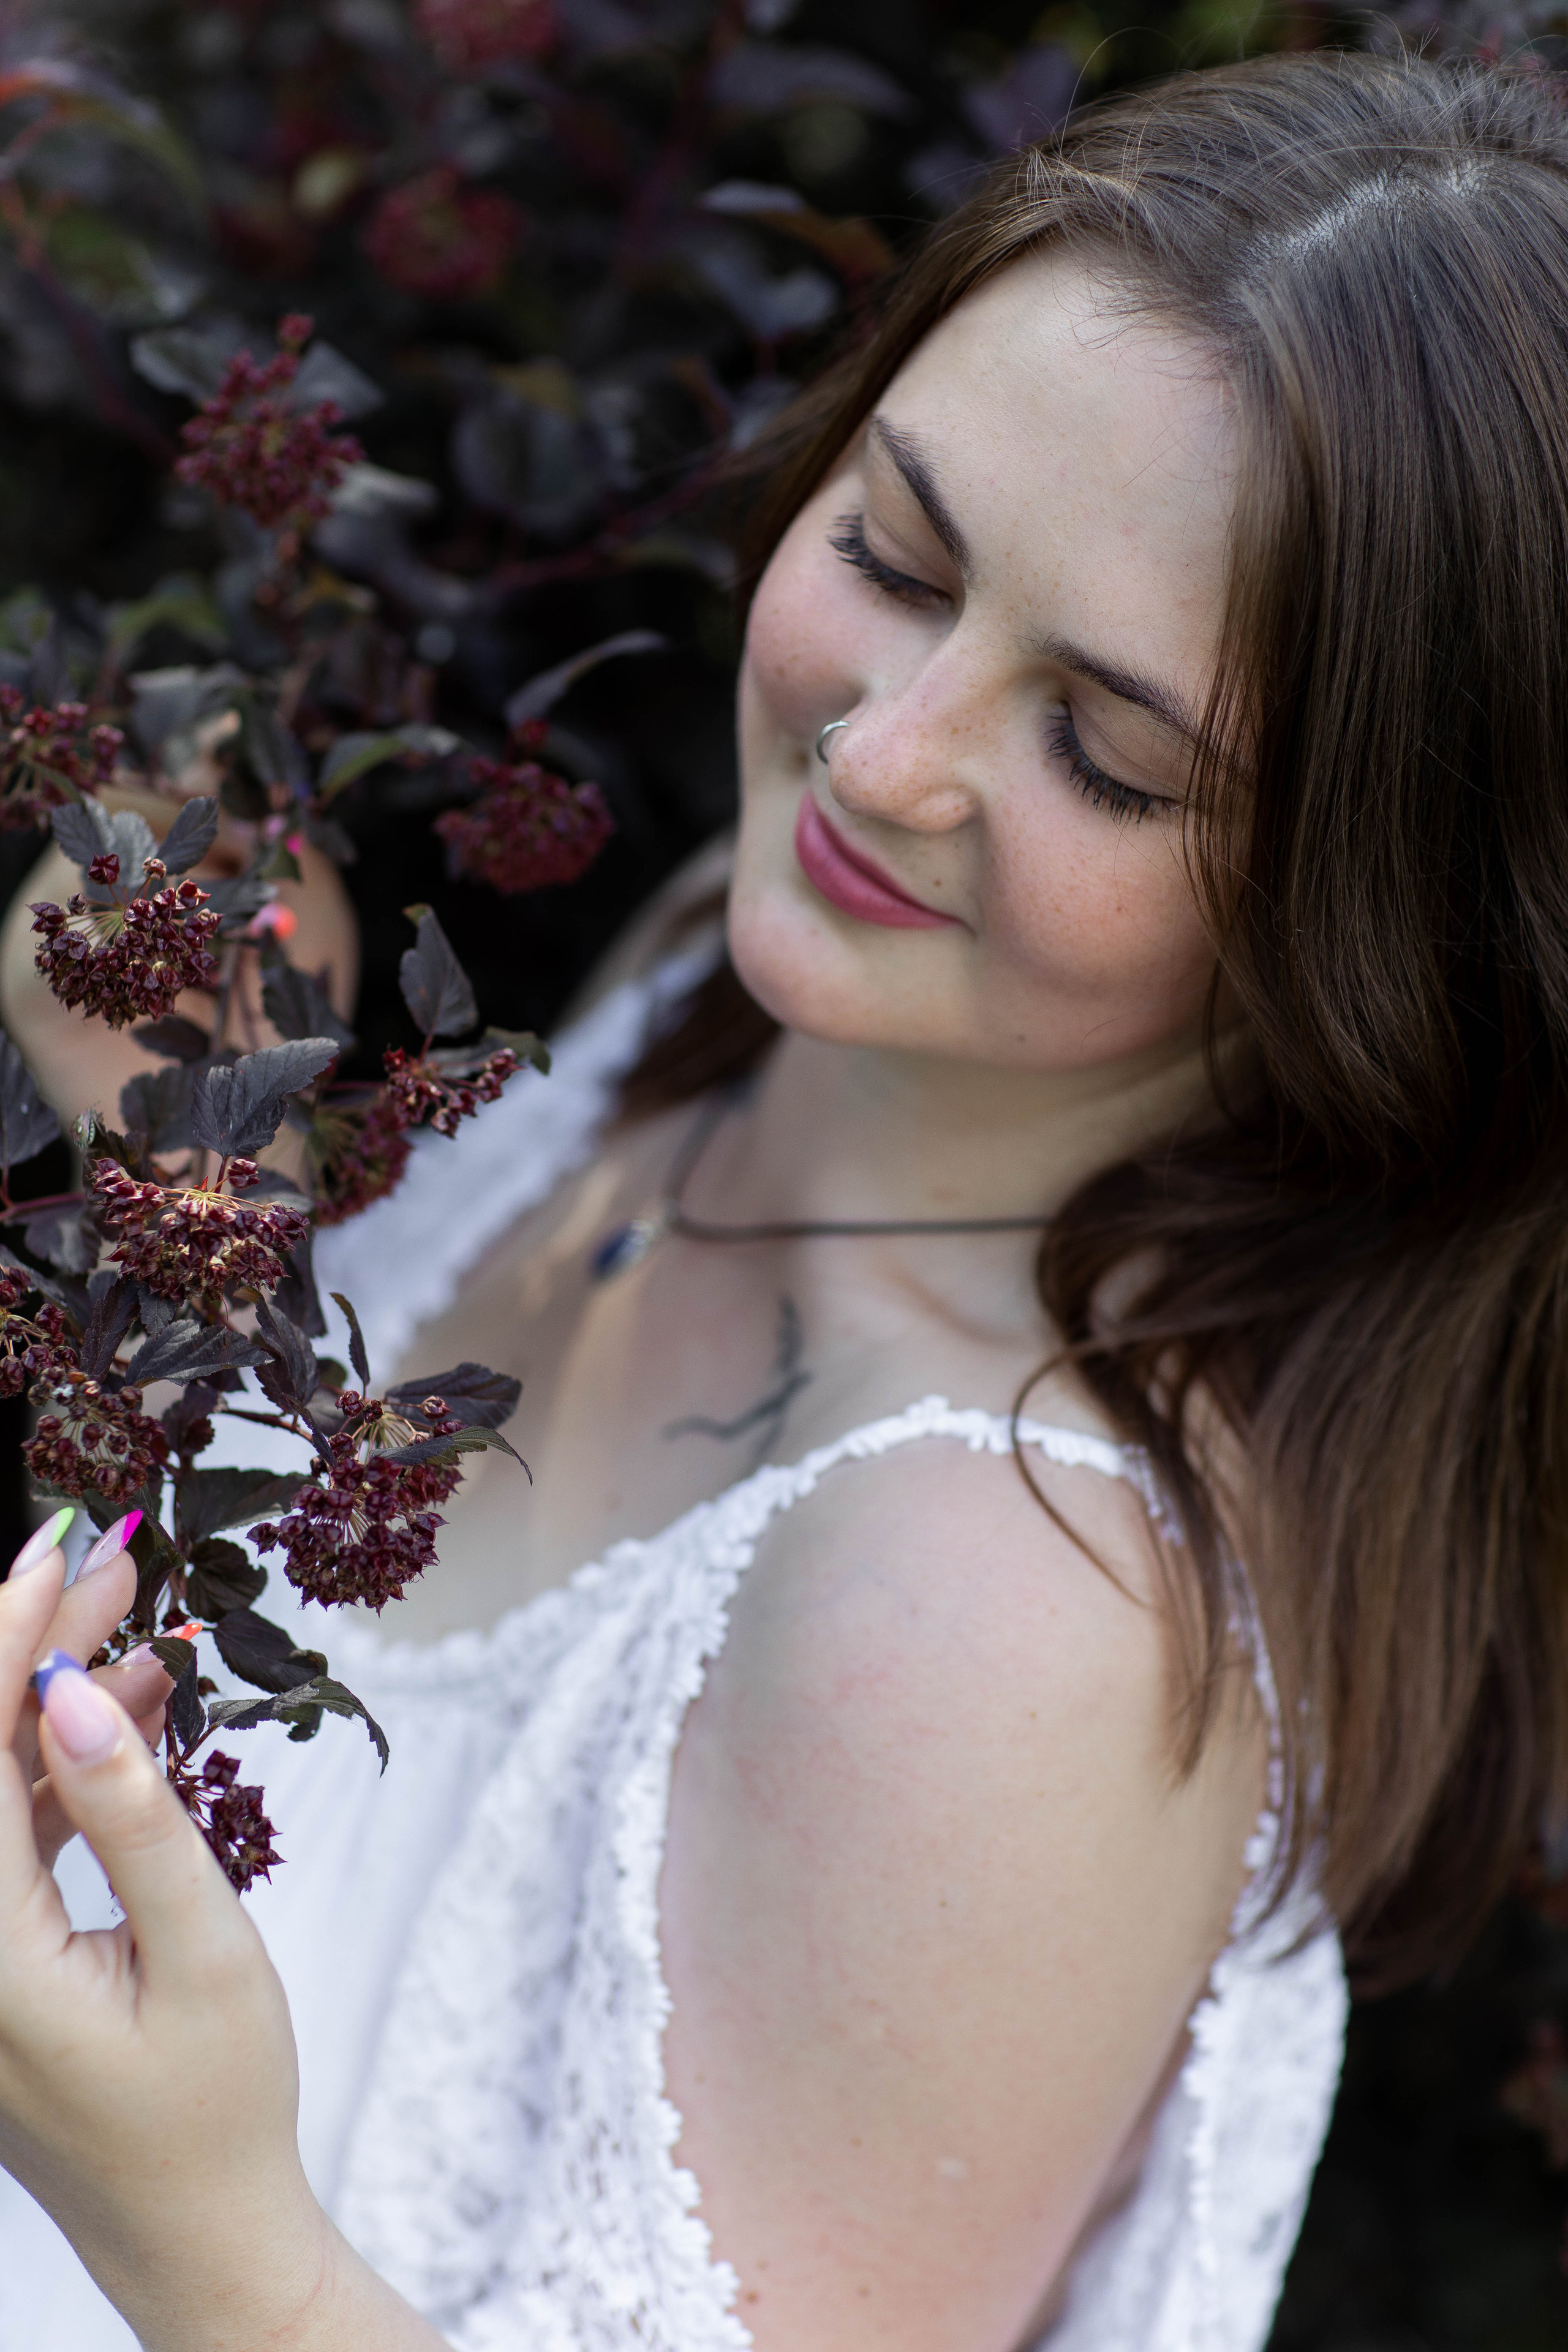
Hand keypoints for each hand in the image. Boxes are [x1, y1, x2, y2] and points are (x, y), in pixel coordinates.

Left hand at [0, 1507, 394, 2351]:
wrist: (205, 2237)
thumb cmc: (217, 2107)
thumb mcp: (203, 1948)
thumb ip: (132, 1814)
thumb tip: (67, 1692)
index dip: (6, 1641)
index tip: (52, 1551)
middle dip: (31, 1648)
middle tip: (109, 1562)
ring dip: (58, 1703)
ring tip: (140, 1624)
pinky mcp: (2, 1967)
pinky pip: (20, 1840)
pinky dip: (70, 1771)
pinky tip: (133, 1712)